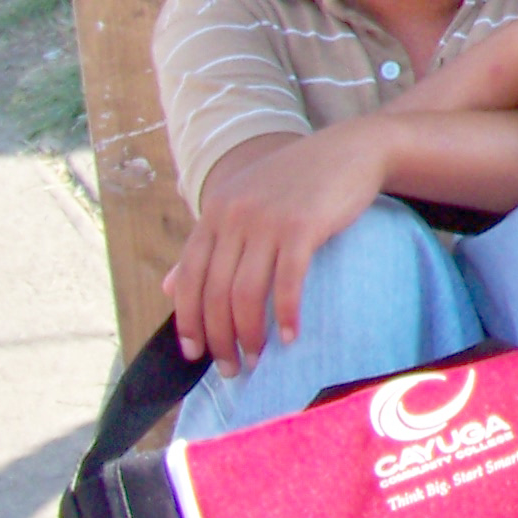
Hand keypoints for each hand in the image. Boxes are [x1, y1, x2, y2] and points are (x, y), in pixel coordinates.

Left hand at [164, 127, 387, 374]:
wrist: (350, 149)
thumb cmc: (299, 181)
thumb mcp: (244, 204)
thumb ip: (208, 244)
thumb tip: (167, 287)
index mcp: (215, 212)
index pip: (188, 278)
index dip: (188, 321)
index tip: (196, 354)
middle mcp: (233, 215)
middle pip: (214, 292)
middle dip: (220, 338)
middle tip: (232, 368)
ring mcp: (267, 220)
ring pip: (245, 293)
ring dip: (249, 333)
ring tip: (257, 358)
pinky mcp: (302, 226)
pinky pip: (287, 282)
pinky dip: (287, 314)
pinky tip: (291, 336)